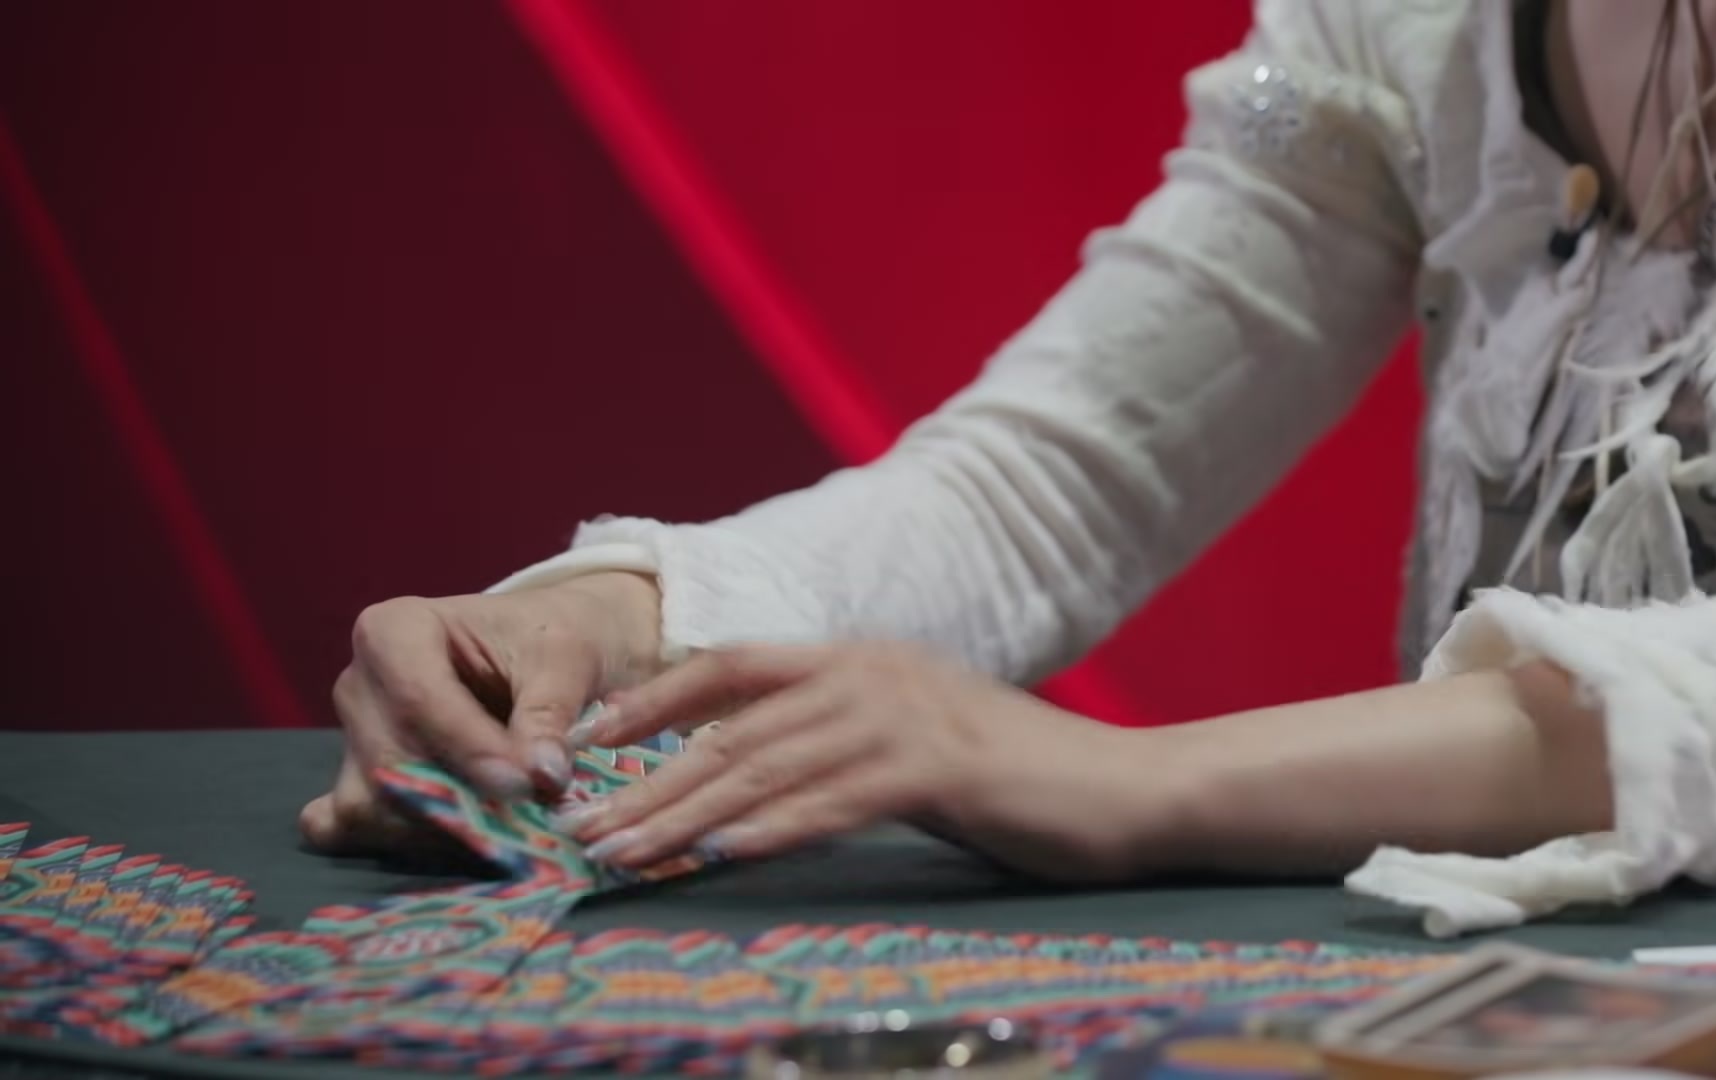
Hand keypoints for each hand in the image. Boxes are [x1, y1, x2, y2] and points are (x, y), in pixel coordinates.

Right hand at [299, 571, 661, 854]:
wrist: (547, 657)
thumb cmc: (552, 644)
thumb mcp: (565, 660)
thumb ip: (549, 714)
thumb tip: (543, 775)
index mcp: (394, 630)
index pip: (416, 698)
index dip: (470, 748)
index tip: (525, 782)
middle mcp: (358, 685)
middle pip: (392, 761)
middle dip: (463, 797)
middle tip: (534, 811)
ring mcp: (352, 741)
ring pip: (375, 805)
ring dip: (446, 828)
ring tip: (515, 824)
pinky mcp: (357, 784)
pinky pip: (348, 828)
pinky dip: (400, 843)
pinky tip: (454, 841)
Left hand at [558, 642, 1169, 882]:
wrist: (1128, 788)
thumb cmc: (1018, 776)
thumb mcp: (914, 741)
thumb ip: (838, 744)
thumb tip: (748, 780)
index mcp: (860, 659)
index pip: (731, 667)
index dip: (652, 702)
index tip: (586, 746)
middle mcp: (872, 673)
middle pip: (733, 729)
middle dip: (648, 784)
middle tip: (583, 834)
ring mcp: (906, 716)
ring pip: (769, 767)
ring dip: (686, 816)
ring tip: (626, 855)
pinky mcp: (940, 769)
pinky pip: (836, 801)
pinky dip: (775, 830)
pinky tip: (722, 855)